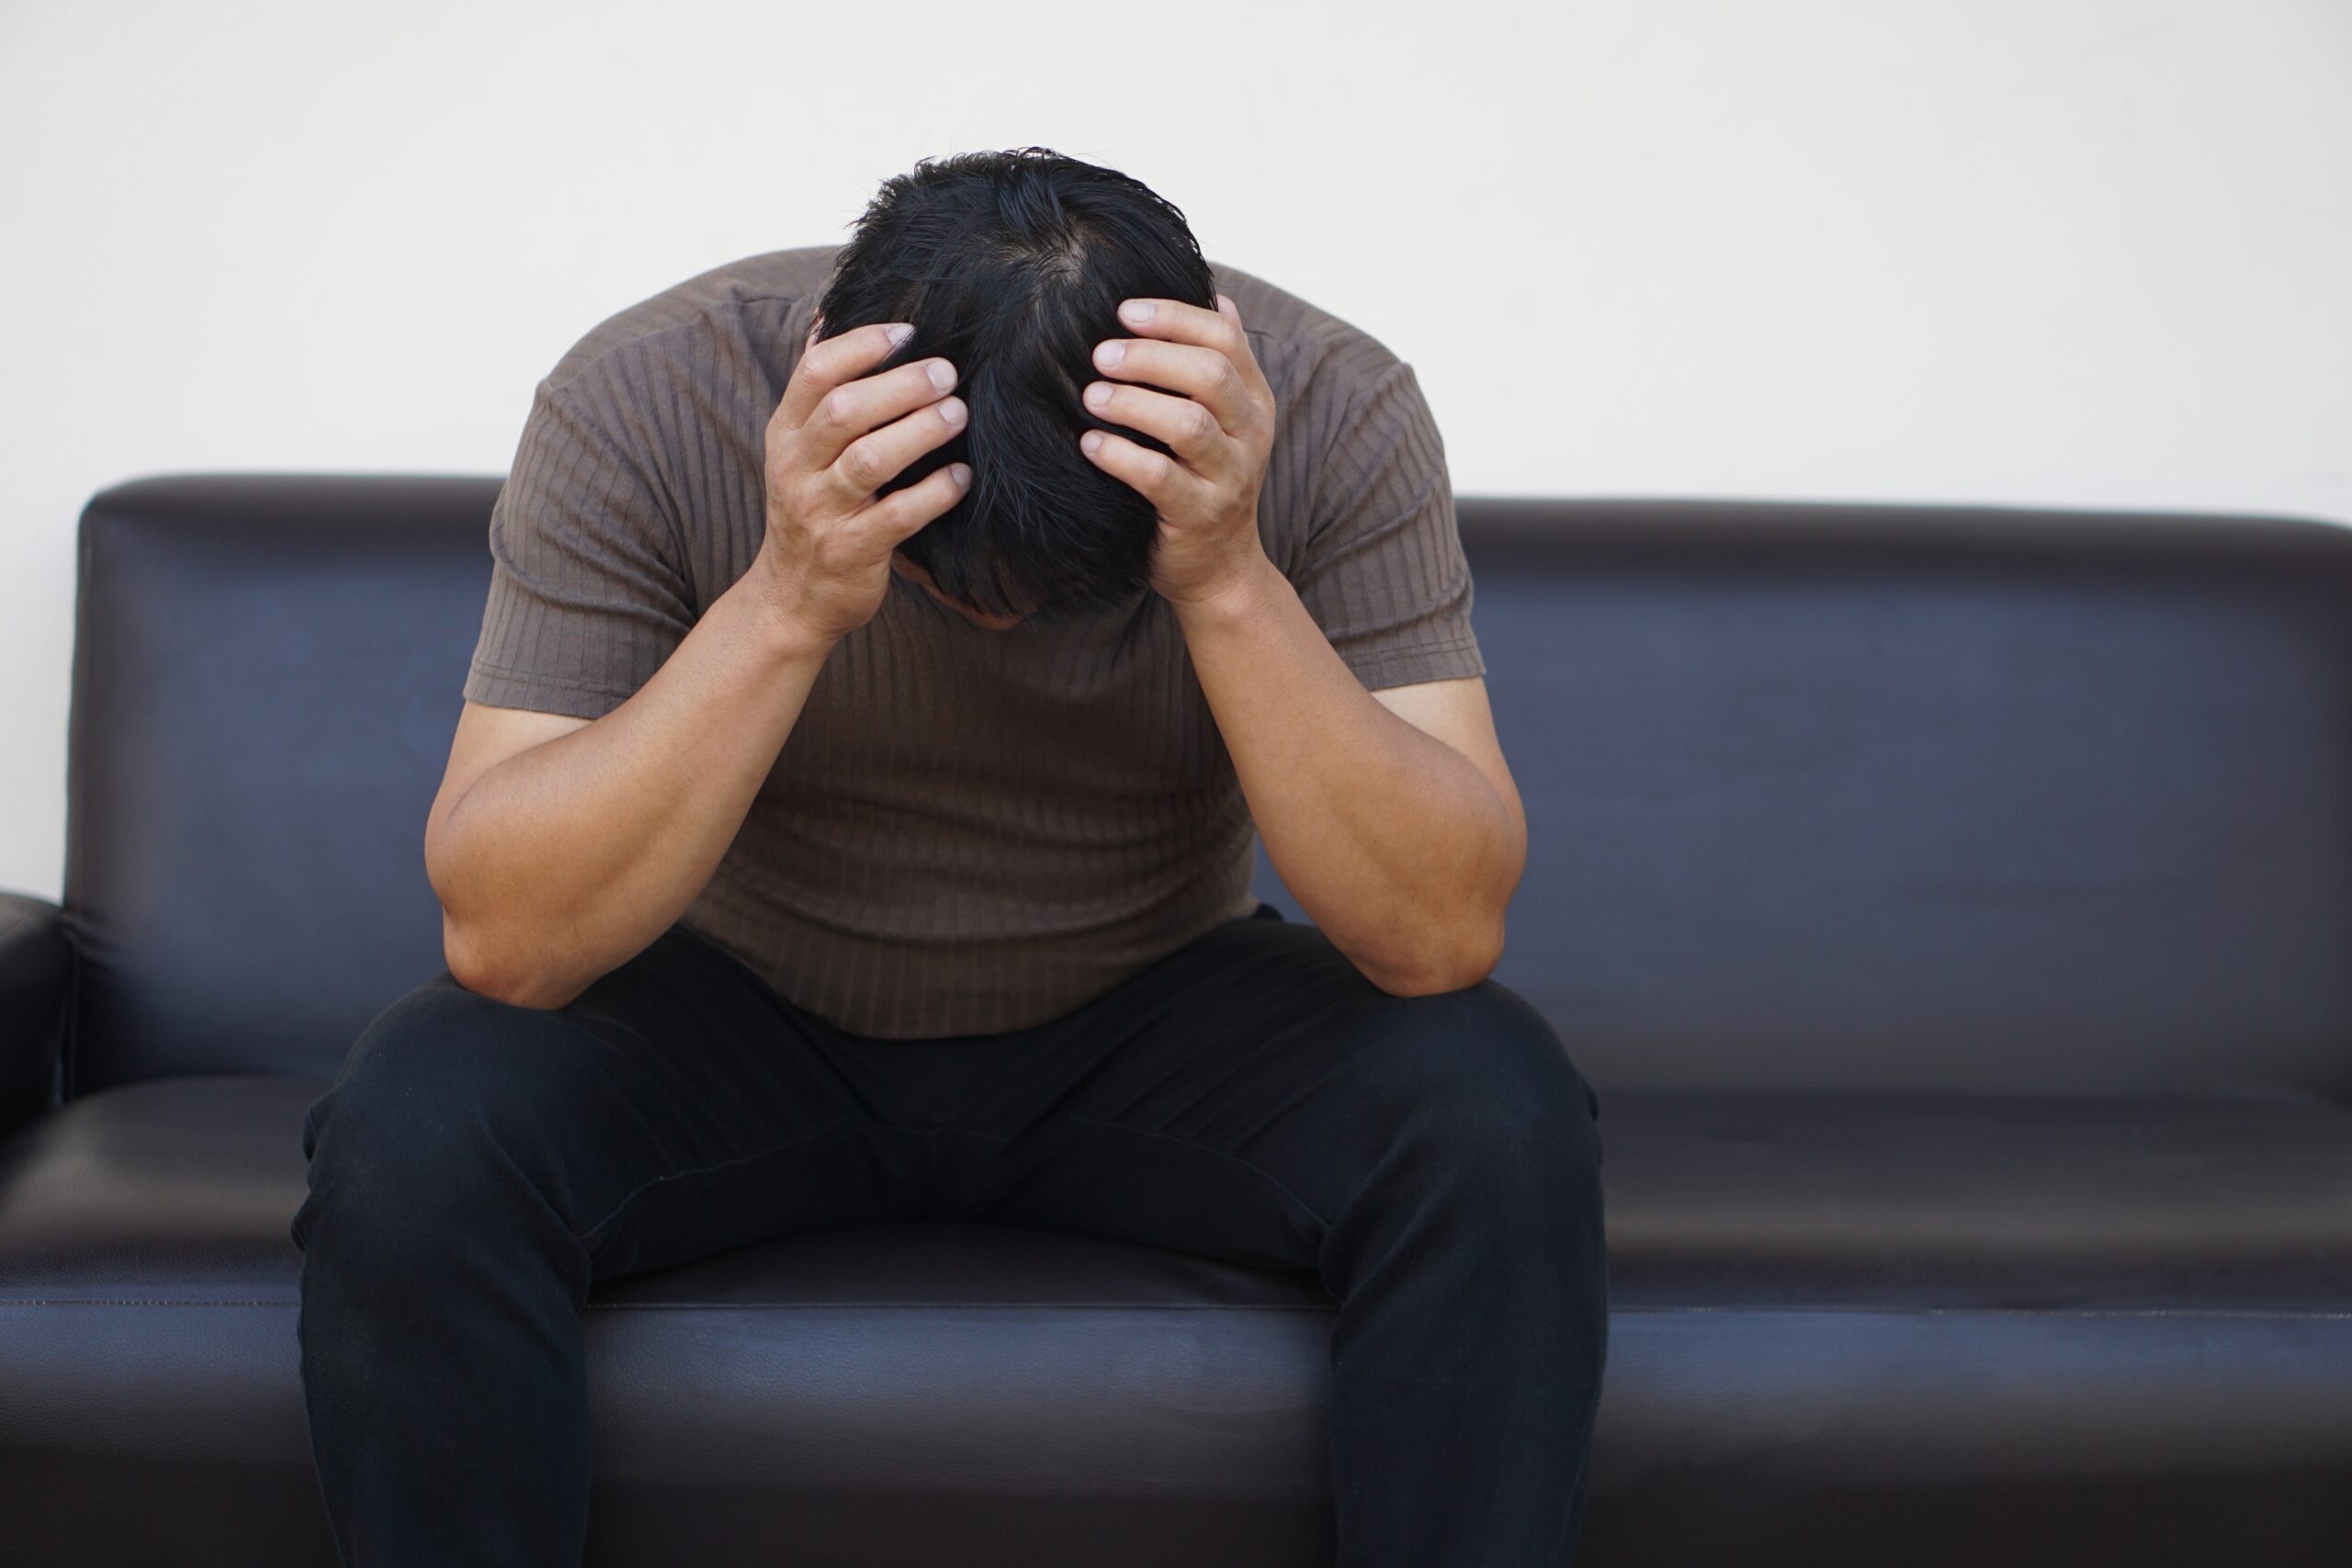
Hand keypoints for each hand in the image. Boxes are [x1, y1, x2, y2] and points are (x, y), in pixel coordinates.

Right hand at [750, 317, 971, 648]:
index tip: (908, 333)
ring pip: (870, 461)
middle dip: (901, 385)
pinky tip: (961, 476)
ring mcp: (822, 512)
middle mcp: (796, 468)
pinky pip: (898, 517)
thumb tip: (827, 316)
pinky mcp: (851, 552)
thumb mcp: (796, 448)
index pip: (814, 373)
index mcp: (785, 433)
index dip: (862, 346)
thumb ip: (815, 390)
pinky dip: (935, 493)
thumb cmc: (810, 508)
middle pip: (844, 411)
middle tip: (948, 374)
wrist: (792, 598)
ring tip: (958, 415)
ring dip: (920, 432)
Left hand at [1080, 292, 1276, 609]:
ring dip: (1133, 403)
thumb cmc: (1203, 478)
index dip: (1174, 317)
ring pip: (1188, 424)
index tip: (1123, 311)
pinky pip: (1161, 478)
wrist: (1218, 567)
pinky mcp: (1199, 516)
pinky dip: (1121, 456)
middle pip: (1210, 375)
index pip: (1225, 338)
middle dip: (1150, 356)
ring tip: (1091, 395)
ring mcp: (1229, 477)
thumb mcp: (1222, 419)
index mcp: (1254, 399)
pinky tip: (1090, 443)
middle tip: (1098, 353)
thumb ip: (1217, 361)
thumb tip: (1215, 292)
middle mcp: (1250, 434)